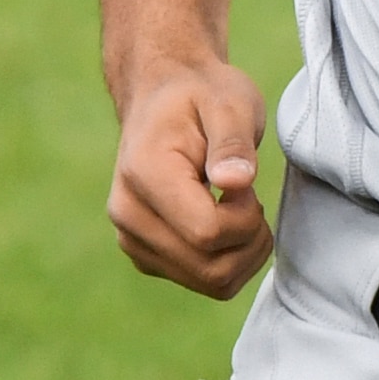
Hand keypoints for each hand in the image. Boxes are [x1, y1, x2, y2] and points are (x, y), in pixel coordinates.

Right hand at [109, 56, 273, 296]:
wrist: (162, 97)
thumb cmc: (200, 96)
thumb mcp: (229, 102)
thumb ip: (233, 142)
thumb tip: (236, 182)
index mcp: (144, 175)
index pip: (206, 232)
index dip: (245, 216)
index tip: (244, 181)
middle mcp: (128, 215)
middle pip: (210, 267)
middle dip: (250, 239)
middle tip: (250, 196)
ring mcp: (133, 240)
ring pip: (211, 283)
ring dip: (245, 254)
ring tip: (242, 208)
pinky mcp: (147, 256)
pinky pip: (204, 283)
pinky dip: (232, 261)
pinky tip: (229, 223)